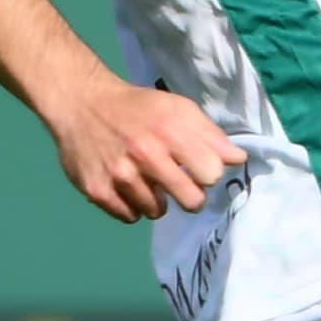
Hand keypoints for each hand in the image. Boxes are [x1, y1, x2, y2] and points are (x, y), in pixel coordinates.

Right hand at [43, 73, 241, 221]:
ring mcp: (119, 174)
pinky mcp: (97, 190)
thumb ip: (210, 135)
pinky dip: (131, 206)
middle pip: (191, 201)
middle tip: (179, 185)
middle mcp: (145, 154)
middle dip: (190, 196)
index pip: (211, 174)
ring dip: (155, 200)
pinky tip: (125, 186)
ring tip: (144, 179)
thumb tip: (238, 159)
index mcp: (170, 131)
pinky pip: (129, 216)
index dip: (208, 173)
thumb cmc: (138, 108)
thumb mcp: (177, 109)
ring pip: (156, 212)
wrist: (82, 104)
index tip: (198, 168)